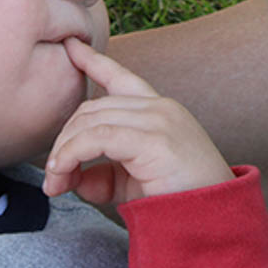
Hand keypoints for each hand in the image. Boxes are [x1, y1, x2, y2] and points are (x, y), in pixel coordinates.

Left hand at [42, 39, 233, 203]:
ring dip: (64, 151)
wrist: (214, 221)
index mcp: (159, 111)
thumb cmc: (179, 203)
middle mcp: (160, 107)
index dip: (93, 61)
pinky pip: (98, 138)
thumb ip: (103, 175)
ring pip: (91, 120)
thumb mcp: (133, 183)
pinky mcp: (154, 139)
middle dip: (63, 139)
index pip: (121, 77)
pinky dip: (73, 154)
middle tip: (52, 178)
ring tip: (55, 183)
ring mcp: (159, 119)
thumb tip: (70, 177)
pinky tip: (63, 174)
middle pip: (92, 107)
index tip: (70, 47)